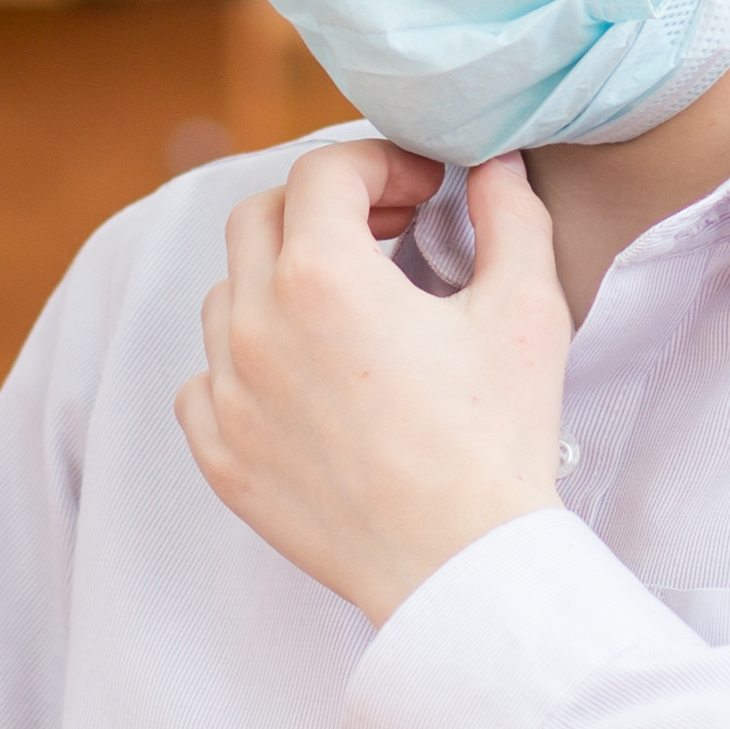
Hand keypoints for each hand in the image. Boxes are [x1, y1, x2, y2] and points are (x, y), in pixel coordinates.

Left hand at [181, 138, 570, 623]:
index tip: (422, 188)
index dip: (378, 161)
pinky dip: (243, 364)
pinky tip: (302, 378)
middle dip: (321, 207)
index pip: (322, 172)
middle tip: (386, 229)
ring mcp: (229, 396)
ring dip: (279, 280)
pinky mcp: (223, 457)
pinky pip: (203, 383)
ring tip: (347, 305)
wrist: (461, 567)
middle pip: (258, 218)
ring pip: (225, 297)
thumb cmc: (496, 441)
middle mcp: (256, 327)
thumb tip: (494, 167)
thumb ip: (510, 217)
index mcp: (323, 277)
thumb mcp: (526, 311)